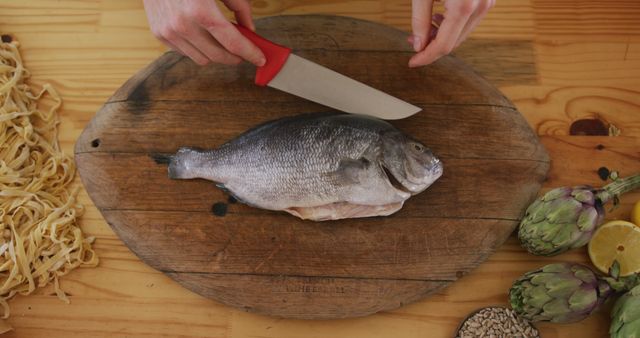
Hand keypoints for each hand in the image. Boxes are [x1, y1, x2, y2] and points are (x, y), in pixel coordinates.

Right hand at [143, 0, 265, 65]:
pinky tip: (202, 35)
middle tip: (243, 50)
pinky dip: (198, 48)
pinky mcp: (159, 33)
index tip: (260, 58)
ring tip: (221, 40)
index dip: (250, 53)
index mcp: (201, 11)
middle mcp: (183, 25)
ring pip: (202, 59)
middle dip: (236, 56)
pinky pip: (185, 52)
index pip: (233, 43)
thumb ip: (239, 6)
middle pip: (219, 56)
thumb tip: (249, 28)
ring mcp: (169, 31)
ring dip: (216, 53)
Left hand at [409, 0, 493, 66]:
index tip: (413, 62)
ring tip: (424, 29)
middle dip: (431, 46)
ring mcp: (487, 2)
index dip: (426, 57)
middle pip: (454, 41)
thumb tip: (418, 45)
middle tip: (413, 42)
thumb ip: (420, 20)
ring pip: (462, 33)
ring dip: (442, 36)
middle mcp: (480, 5)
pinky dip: (453, 25)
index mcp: (464, 5)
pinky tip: (439, 17)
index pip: (443, 45)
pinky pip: (469, 20)